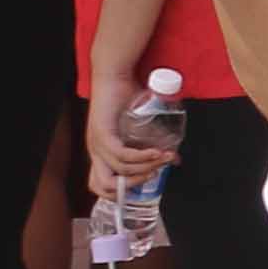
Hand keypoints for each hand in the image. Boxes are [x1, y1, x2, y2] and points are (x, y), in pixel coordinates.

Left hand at [84, 67, 163, 196]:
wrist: (114, 76)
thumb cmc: (126, 97)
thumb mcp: (141, 128)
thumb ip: (153, 144)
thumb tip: (173, 160)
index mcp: (100, 153)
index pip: (99, 185)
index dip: (120, 192)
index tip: (146, 182)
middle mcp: (95, 151)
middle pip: (103, 186)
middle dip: (133, 186)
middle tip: (155, 174)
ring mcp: (97, 143)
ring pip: (120, 171)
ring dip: (147, 167)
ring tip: (164, 158)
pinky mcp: (103, 133)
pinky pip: (122, 155)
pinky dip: (142, 157)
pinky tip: (157, 152)